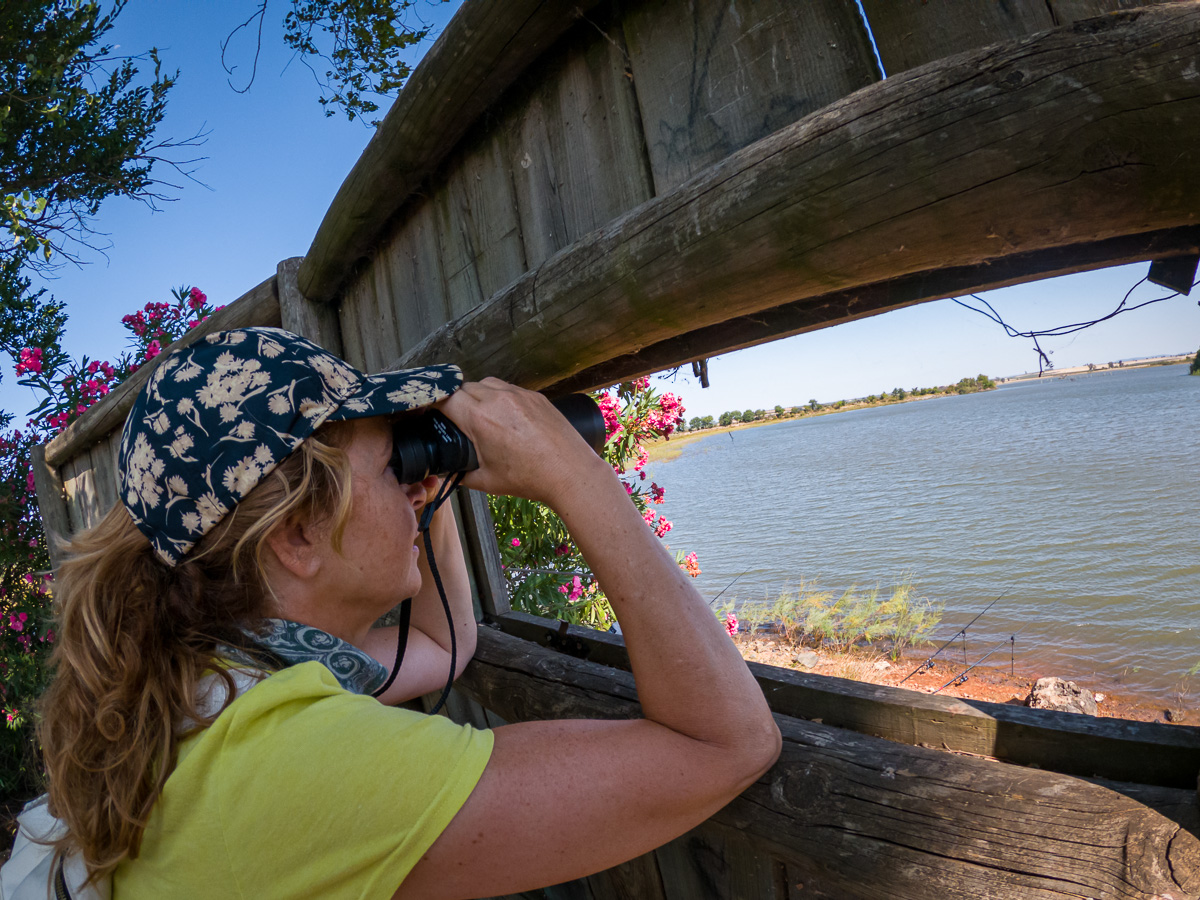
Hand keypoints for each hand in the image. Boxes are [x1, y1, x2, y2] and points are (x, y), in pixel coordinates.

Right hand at [438, 378, 606, 504]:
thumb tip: (449, 472)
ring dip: (477, 394)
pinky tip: (505, 416)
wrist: (570, 472)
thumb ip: (461, 474)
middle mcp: (498, 399)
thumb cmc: (530, 478)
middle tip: (455, 418)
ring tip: (481, 416)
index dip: (433, 403)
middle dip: (455, 400)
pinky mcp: (535, 396)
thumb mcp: (487, 481)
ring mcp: (519, 395)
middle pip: (463, 387)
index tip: (430, 411)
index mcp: (480, 419)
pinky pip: (509, 388)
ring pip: (486, 383)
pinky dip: (500, 397)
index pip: (445, 398)